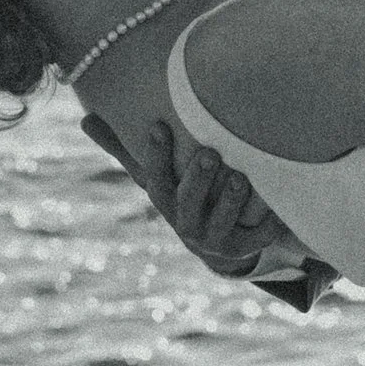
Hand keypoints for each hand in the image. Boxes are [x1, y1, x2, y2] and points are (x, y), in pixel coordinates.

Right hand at [83, 111, 290, 278]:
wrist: (216, 241)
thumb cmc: (182, 193)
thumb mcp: (155, 173)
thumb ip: (124, 147)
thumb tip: (84, 117)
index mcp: (164, 200)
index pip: (154, 178)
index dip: (155, 155)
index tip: (159, 126)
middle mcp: (185, 222)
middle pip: (187, 203)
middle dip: (198, 180)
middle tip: (210, 153)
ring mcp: (214, 238)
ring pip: (220, 222)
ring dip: (230, 203)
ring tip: (241, 179)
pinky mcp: (243, 248)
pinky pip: (256, 240)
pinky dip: (267, 228)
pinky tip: (280, 212)